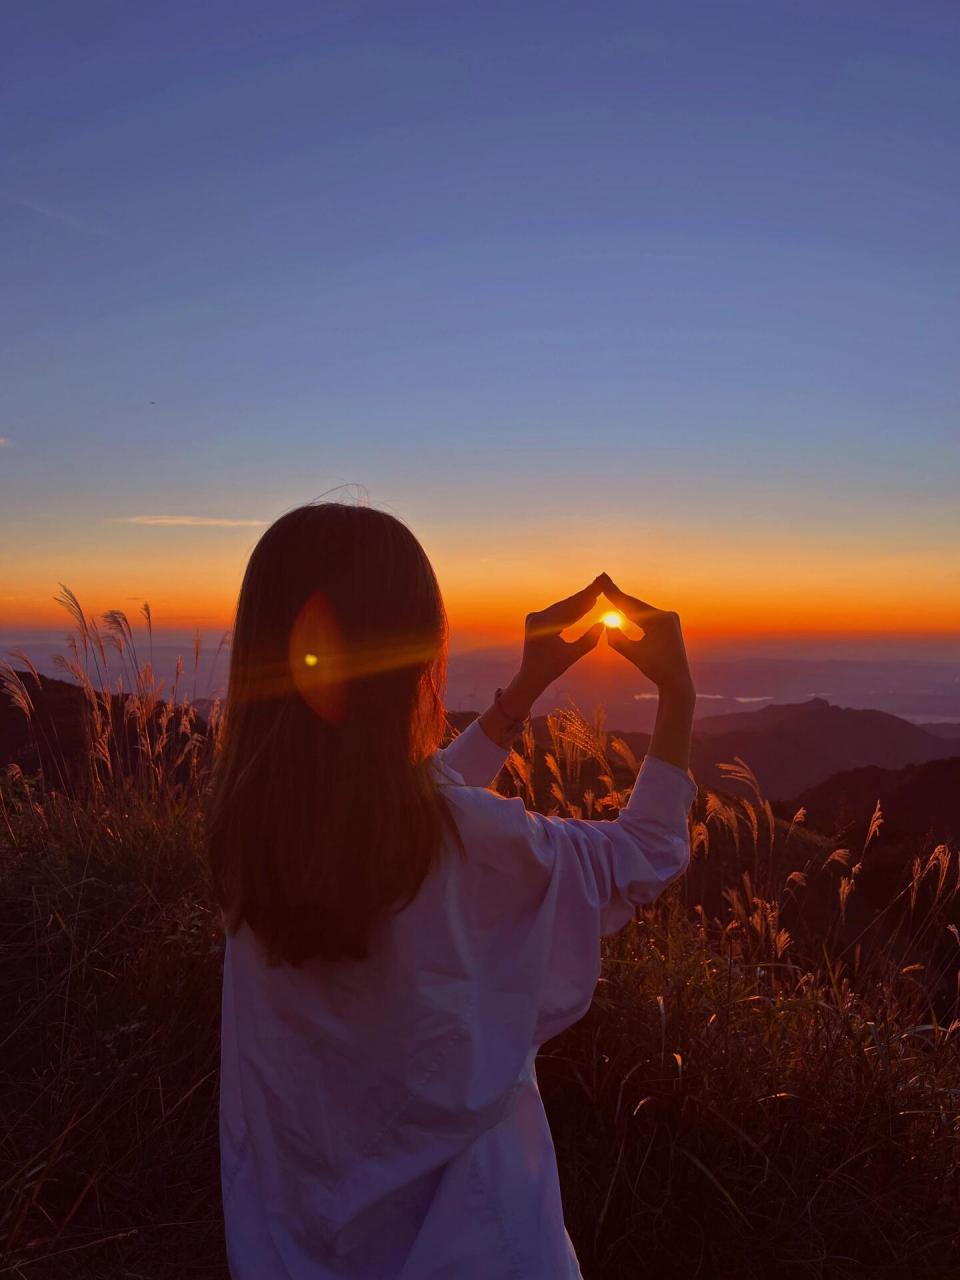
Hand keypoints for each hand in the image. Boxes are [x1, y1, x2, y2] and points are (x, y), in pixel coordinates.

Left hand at [499, 577, 605, 718]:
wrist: (530, 676)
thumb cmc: (551, 669)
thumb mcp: (572, 655)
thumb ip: (588, 640)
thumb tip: (603, 624)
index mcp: (542, 626)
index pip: (570, 609)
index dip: (587, 598)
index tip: (599, 588)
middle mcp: (536, 617)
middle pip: (566, 605)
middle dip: (584, 596)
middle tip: (600, 583)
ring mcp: (535, 617)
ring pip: (562, 608)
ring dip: (579, 601)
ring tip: (596, 592)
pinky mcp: (536, 620)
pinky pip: (557, 613)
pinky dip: (571, 610)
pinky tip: (585, 603)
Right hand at [600, 575, 693, 699]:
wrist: (677, 681)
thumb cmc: (655, 670)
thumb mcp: (633, 654)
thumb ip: (618, 639)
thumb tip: (607, 623)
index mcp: (660, 620)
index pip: (631, 604)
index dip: (614, 593)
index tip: (602, 580)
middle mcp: (667, 615)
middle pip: (636, 605)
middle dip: (617, 595)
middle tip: (602, 578)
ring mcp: (670, 619)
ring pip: (641, 610)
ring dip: (624, 604)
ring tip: (608, 589)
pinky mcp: (669, 625)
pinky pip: (646, 617)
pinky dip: (633, 614)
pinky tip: (623, 607)